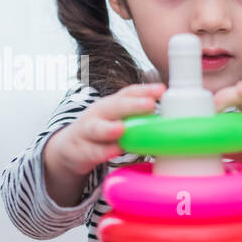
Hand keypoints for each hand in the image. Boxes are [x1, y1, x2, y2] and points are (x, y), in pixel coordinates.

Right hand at [45, 82, 165, 178]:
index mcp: (110, 105)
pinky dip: (102, 152)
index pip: (127, 93)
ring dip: (109, 129)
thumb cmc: (101, 132)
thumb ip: (137, 118)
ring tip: (122, 129)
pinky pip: (91, 151)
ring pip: (96, 128)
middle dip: (132, 105)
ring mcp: (86, 131)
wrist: (69, 148)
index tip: (162, 89)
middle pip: (113, 106)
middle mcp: (97, 114)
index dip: (144, 90)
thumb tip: (173, 119)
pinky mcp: (79, 150)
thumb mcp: (117, 120)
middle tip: (150, 105)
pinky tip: (114, 152)